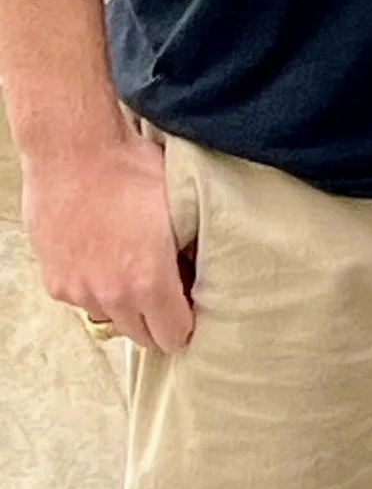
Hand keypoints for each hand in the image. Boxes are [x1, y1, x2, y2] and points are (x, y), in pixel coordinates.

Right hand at [21, 123, 194, 352]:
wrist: (75, 152)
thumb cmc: (131, 169)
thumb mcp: (179, 204)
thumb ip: (190, 247)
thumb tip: (198, 268)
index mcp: (148, 281)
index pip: (174, 336)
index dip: (187, 323)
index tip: (190, 306)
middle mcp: (112, 297)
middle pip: (142, 335)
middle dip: (157, 318)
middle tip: (165, 287)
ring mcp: (80, 292)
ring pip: (110, 317)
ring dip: (123, 302)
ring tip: (129, 263)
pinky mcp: (56, 283)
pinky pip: (83, 299)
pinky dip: (93, 286)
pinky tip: (101, 254)